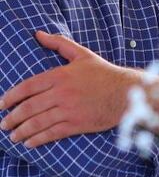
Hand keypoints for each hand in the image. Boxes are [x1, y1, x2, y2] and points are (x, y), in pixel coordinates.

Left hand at [0, 31, 141, 147]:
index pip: (27, 87)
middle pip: (28, 107)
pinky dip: (38, 139)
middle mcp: (62, 93)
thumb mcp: (83, 55)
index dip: (10, 97)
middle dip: (12, 118)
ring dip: (21, 131)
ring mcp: (69, 110)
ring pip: (37, 122)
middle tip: (3, 124)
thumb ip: (59, 44)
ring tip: (13, 136)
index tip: (1, 104)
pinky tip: (29, 143)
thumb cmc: (105, 74)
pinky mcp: (77, 124)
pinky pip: (52, 133)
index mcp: (60, 75)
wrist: (128, 93)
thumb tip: (38, 34)